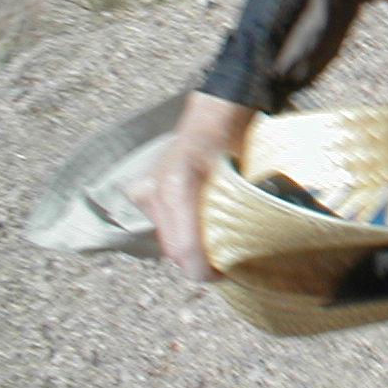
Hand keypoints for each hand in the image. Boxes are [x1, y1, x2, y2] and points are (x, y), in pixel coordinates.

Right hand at [127, 92, 254, 279]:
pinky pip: (163, 224)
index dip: (202, 269)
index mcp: (178, 187)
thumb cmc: (236, 139)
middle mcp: (155, 191)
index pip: (183, 247)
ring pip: (167, 238)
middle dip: (198, 261)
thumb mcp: (244, 176)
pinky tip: (201, 223)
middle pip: (173, 248)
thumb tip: (243, 252)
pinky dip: (181, 230)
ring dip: (190, 245)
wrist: (216, 112)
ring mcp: (146, 191)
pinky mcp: (144, 191)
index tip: (221, 275)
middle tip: (225, 263)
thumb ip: (237, 213)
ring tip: (216, 244)